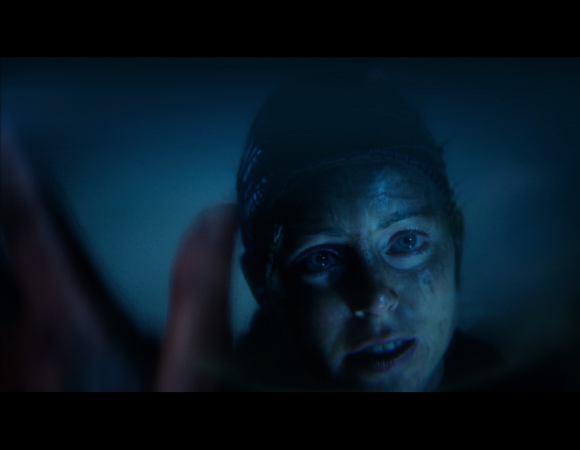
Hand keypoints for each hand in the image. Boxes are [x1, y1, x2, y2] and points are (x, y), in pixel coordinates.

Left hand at [1, 128, 236, 390]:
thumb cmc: (153, 417)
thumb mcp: (194, 371)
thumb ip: (202, 294)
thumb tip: (216, 218)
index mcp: (72, 325)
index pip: (32, 230)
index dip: (19, 179)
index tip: (10, 141)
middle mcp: (28, 342)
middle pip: (2, 256)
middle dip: (6, 214)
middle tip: (10, 182)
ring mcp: (12, 368)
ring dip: (5, 257)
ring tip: (15, 236)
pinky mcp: (14, 388)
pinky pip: (0, 331)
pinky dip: (8, 299)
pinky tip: (20, 306)